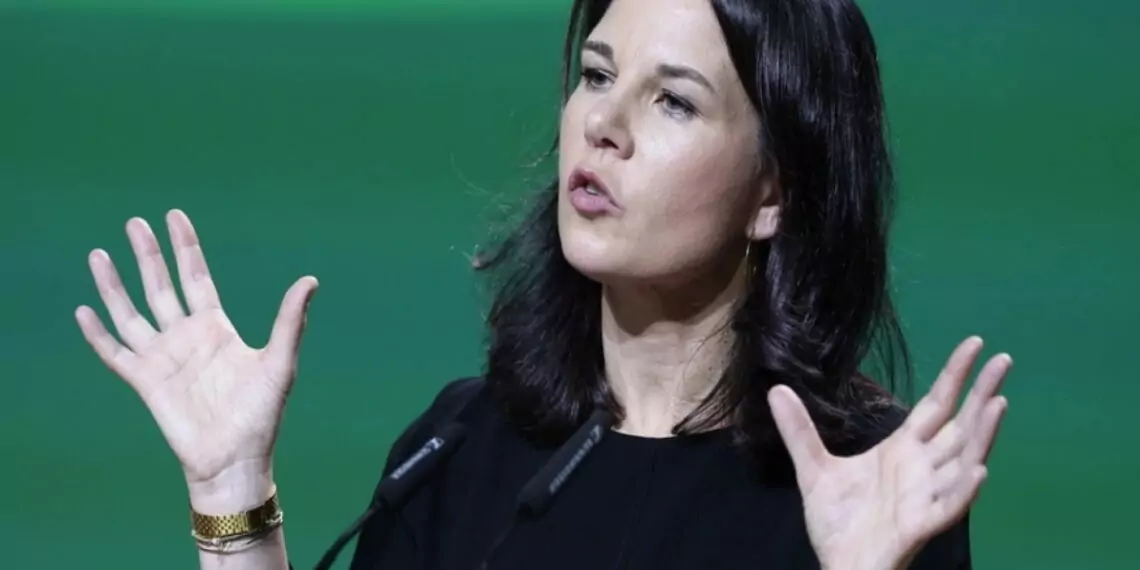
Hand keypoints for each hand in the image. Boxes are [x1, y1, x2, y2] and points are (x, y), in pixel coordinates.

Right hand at [75, 210, 317, 504]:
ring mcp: (162, 358)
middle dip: (148, 255)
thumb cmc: (262, 414)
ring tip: (98, 254)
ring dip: (114, 286)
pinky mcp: (144, 382)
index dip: (185, 248)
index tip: (174, 216)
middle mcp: (186, 337)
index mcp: (216, 328)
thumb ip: (290, 321)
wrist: (235, 459)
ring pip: (131, 313)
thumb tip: (310, 280)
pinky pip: (115, 353)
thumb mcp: (280, 362)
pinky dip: (98, 334)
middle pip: (160, 286)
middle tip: (134, 221)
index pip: (196, 277)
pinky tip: (84, 311)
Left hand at [769, 337, 1009, 569]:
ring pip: (963, 461)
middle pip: (960, 425)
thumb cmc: (838, 522)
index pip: (936, 405)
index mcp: (903, 450)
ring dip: (982, 435)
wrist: (837, 566)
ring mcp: (925, 497)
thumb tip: (775, 389)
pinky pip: (948, 508)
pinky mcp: (919, 526)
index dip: (955, 375)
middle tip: (1003, 360)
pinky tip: (979, 470)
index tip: (973, 343)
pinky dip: (964, 490)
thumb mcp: (812, 469)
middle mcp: (922, 469)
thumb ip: (798, 430)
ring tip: (998, 405)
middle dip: (982, 394)